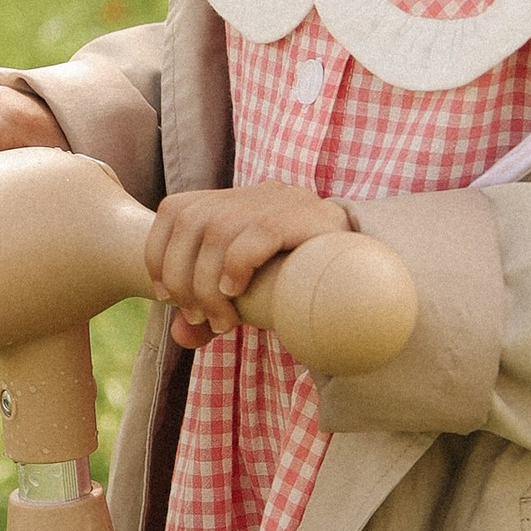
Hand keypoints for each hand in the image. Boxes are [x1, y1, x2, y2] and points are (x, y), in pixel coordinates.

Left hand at [144, 182, 354, 347]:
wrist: (371, 281)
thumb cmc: (304, 289)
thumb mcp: (250, 299)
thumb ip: (213, 313)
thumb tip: (180, 337)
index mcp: (237, 201)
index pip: (176, 209)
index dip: (159, 253)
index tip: (167, 297)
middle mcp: (257, 193)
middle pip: (191, 222)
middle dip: (183, 278)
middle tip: (199, 319)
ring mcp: (284, 200)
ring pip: (219, 230)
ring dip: (207, 284)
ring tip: (223, 321)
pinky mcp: (311, 216)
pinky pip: (261, 230)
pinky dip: (238, 263)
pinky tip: (238, 292)